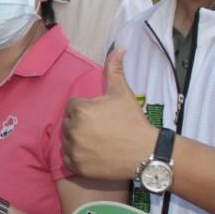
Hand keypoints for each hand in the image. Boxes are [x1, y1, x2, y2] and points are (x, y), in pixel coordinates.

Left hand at [62, 49, 156, 179]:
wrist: (146, 154)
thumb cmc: (133, 122)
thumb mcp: (122, 93)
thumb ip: (114, 69)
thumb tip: (118, 47)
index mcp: (79, 109)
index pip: (72, 106)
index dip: (86, 110)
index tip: (101, 117)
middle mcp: (72, 129)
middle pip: (68, 123)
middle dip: (81, 124)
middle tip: (101, 130)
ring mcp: (73, 149)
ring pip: (67, 140)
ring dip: (78, 140)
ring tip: (98, 142)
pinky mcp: (75, 166)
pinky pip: (67, 158)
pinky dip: (77, 157)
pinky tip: (93, 154)